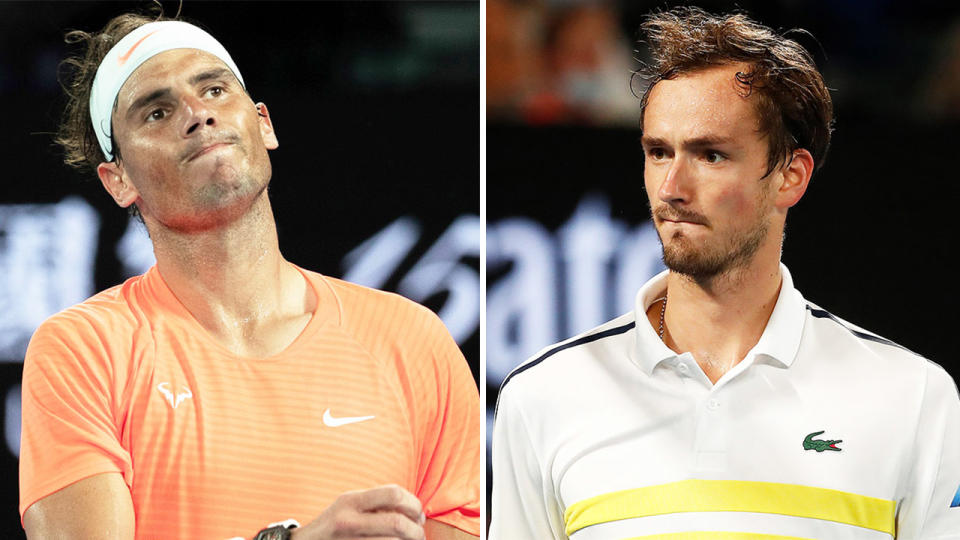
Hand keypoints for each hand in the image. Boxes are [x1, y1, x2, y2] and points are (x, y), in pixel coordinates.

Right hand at [291, 484, 425, 539]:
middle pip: (398, 523)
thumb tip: (415, 509)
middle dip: (416, 530)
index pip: (393, 493)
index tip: (418, 514)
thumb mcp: (348, 505)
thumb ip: (376, 503)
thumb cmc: (334, 525)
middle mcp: (349, 520)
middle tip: (419, 534)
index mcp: (351, 500)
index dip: (413, 503)